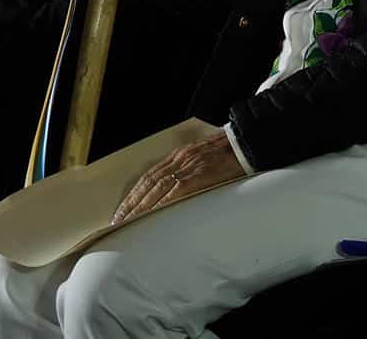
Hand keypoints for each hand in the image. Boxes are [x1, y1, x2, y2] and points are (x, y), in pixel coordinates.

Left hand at [109, 133, 243, 226]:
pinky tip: (152, 216)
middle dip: (131, 203)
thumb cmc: (232, 153)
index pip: (150, 176)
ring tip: (128, 223)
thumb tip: (182, 191)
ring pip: (157, 187)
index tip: (123, 209)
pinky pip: (176, 191)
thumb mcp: (207, 159)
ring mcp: (189, 166)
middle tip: (117, 222)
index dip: (134, 193)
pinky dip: (161, 204)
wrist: (249, 143)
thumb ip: (193, 171)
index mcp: (181, 155)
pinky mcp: (200, 175)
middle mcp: (181, 159)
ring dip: (140, 206)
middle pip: (148, 183)